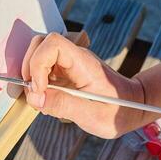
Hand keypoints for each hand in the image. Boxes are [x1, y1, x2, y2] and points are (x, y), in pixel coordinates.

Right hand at [20, 31, 150, 138]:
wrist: (131, 107)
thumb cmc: (117, 111)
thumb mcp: (92, 115)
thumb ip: (63, 105)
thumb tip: (34, 98)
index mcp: (83, 63)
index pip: (53, 44)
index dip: (38, 63)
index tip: (40, 88)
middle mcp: (74, 58)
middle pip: (40, 45)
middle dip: (30, 69)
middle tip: (36, 94)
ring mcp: (68, 63)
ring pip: (38, 55)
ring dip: (32, 76)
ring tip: (41, 99)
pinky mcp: (65, 72)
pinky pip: (43, 70)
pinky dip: (38, 84)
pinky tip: (47, 100)